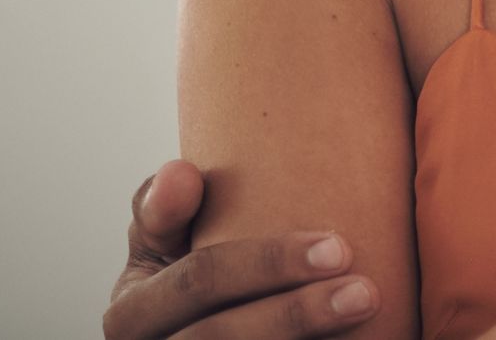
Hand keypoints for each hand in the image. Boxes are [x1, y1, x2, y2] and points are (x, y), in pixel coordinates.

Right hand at [104, 160, 378, 338]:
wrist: (193, 325)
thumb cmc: (187, 275)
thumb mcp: (162, 242)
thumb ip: (164, 209)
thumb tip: (179, 172)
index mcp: (129, 312)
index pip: (199, 280)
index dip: (267, 264)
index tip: (338, 247)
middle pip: (219, 336)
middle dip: (296, 314)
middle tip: (366, 290)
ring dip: (304, 338)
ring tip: (365, 310)